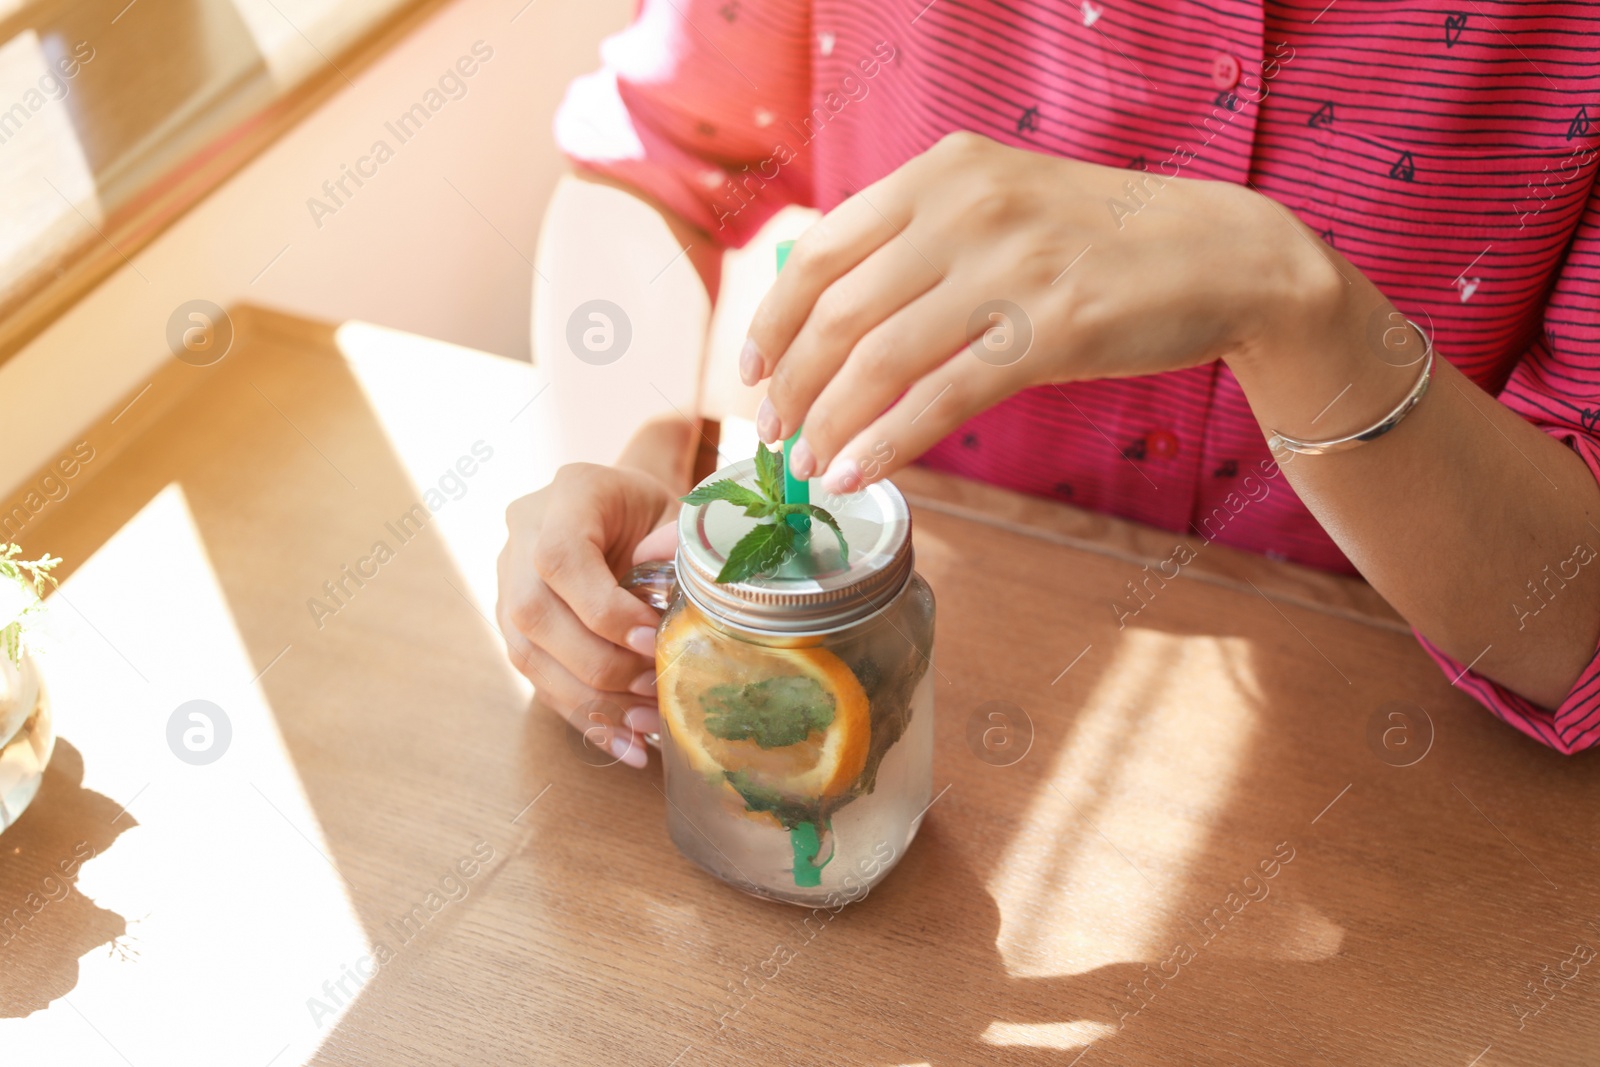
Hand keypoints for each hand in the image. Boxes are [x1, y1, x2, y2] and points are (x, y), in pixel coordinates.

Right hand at [495, 463, 677, 767]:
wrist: (628, 506)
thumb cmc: (660, 512)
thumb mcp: (681, 513)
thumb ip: (680, 547)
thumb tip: (664, 606)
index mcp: (568, 493)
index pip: (560, 558)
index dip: (601, 609)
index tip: (650, 639)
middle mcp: (523, 533)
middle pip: (534, 613)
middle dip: (598, 664)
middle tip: (654, 687)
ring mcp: (509, 578)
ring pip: (526, 653)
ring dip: (589, 699)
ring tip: (645, 725)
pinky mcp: (513, 621)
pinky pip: (536, 676)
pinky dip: (582, 715)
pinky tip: (625, 742)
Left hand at [741, 130, 1325, 491]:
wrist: (1224, 255)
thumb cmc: (1102, 242)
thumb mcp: (1001, 206)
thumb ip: (920, 241)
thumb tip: (832, 315)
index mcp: (942, 172)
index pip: (821, 250)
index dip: (772, 318)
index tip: (751, 367)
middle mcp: (965, 208)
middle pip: (838, 310)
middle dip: (791, 383)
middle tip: (775, 432)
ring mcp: (1008, 267)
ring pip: (878, 359)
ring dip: (829, 422)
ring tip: (810, 464)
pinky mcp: (1050, 330)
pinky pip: (942, 397)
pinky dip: (888, 442)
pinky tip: (859, 470)